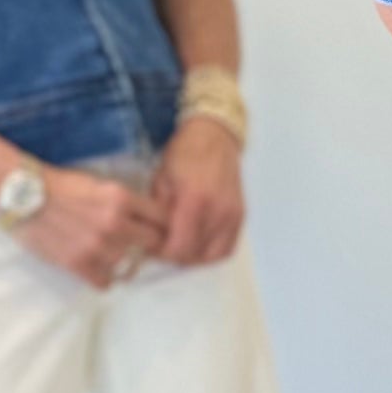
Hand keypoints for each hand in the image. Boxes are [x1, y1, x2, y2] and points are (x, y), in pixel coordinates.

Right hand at [17, 162, 170, 288]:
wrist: (22, 195)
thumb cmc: (59, 185)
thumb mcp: (99, 184)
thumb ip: (124, 202)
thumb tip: (146, 219)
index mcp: (121, 198)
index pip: (163, 218)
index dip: (163, 225)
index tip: (159, 229)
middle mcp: (115, 224)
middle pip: (154, 244)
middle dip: (149, 244)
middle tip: (140, 246)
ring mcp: (97, 247)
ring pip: (131, 266)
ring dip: (124, 262)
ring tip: (112, 256)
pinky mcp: (78, 264)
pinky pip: (105, 283)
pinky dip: (104, 278)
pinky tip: (97, 269)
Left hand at [152, 115, 246, 266]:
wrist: (216, 136)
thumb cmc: (185, 153)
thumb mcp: (162, 179)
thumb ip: (159, 213)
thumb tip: (152, 239)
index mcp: (195, 201)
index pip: (179, 248)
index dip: (161, 253)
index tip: (150, 246)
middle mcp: (219, 213)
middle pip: (194, 255)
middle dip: (174, 255)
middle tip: (162, 245)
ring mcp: (233, 216)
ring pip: (211, 256)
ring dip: (193, 256)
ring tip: (179, 244)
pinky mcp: (241, 217)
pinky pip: (227, 249)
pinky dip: (211, 252)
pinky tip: (198, 243)